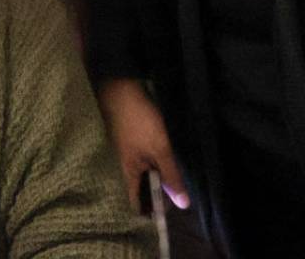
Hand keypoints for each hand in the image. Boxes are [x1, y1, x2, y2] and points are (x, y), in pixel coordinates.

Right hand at [95, 78, 188, 211]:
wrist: (121, 89)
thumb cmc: (140, 122)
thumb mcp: (160, 149)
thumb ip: (171, 175)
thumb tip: (183, 204)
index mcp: (128, 173)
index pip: (135, 203)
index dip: (150, 211)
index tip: (166, 214)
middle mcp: (125, 166)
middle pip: (140, 188)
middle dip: (157, 193)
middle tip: (177, 191)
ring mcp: (127, 151)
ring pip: (143, 172)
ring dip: (157, 175)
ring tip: (174, 174)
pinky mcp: (131, 139)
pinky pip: (143, 159)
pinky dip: (154, 162)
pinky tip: (165, 156)